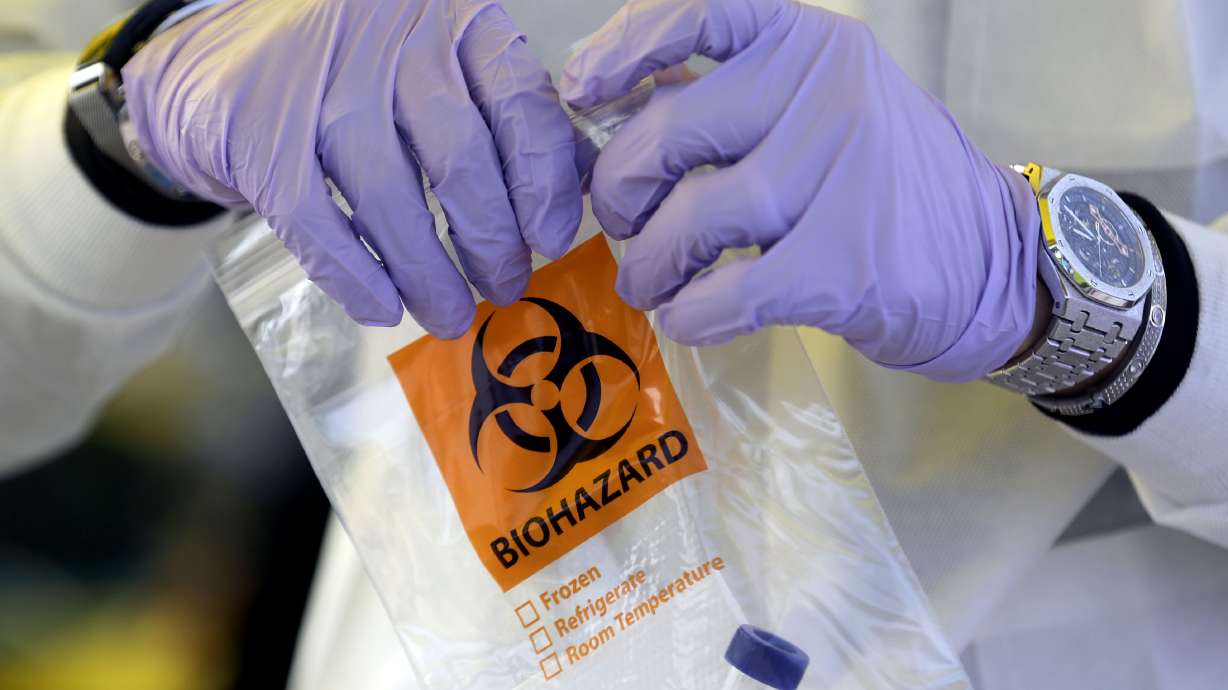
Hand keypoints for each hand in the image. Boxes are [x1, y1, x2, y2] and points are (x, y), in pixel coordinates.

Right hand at [124, 0, 580, 335]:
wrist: (217, 60)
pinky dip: (355, 275)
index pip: (516, 96)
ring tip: (451, 313)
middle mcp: (387, 39)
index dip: (541, 177)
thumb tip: (573, 185)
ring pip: (389, 193)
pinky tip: (383, 307)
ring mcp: (317, 84)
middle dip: (491, 237)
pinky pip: (317, 222)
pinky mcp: (258, 134)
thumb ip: (505, 115)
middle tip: (505, 285)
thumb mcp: (438, 70)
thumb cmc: (352, 74)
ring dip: (428, 270)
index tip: (551, 237)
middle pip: (457, 153)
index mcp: (448, 20)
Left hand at [561, 0, 1041, 380]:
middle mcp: (825, 93)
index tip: (580, 92)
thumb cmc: (878, 181)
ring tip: (650, 281)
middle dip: (620, 191)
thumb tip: (610, 110)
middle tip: (623, 225)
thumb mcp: (817, 106)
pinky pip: (727, 292)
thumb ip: (728, 99)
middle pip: (669, 135)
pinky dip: (691, 312)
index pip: (700, 12)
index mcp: (809, 42)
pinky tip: (687, 317)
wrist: (987, 260)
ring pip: (692, 221)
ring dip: (650, 264)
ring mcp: (840, 177)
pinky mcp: (844, 265)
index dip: (624, 47)